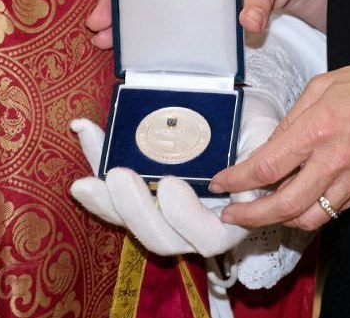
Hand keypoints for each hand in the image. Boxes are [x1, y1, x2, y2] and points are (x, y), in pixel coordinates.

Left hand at [68, 92, 283, 259]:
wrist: (237, 111)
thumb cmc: (254, 125)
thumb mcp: (266, 135)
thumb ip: (258, 156)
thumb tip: (246, 175)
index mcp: (231, 219)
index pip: (209, 236)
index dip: (187, 218)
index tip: (170, 184)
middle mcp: (194, 226)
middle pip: (162, 239)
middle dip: (135, 210)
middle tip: (118, 175)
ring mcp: (163, 214)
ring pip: (131, 225)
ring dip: (104, 203)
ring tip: (84, 181)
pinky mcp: (138, 197)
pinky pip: (112, 200)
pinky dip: (94, 173)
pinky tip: (84, 134)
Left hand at [211, 54, 349, 230]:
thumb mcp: (324, 85)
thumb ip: (293, 117)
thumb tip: (272, 143)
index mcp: (318, 129)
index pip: (267, 166)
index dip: (238, 180)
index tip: (221, 183)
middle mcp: (332, 161)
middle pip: (283, 205)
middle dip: (250, 216)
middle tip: (230, 215)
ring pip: (307, 219)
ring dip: (277, 222)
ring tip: (258, 215)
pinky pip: (329, 212)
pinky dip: (306, 215)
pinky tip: (292, 206)